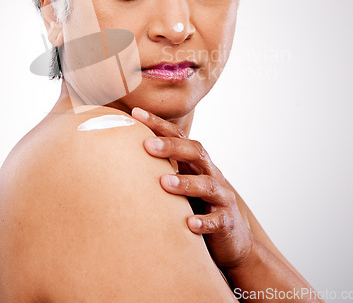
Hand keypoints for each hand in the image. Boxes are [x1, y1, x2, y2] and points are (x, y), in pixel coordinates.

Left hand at [131, 107, 254, 268]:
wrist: (230, 238)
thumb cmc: (196, 205)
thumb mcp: (180, 183)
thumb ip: (159, 169)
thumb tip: (121, 155)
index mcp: (196, 162)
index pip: (179, 137)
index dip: (158, 124)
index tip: (136, 113)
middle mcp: (210, 173)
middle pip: (196, 152)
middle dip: (172, 147)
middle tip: (148, 145)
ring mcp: (221, 196)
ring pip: (207, 184)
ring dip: (186, 183)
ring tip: (164, 182)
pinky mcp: (226, 221)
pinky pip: (217, 220)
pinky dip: (204, 221)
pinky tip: (190, 224)